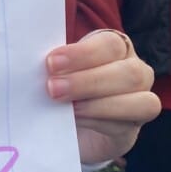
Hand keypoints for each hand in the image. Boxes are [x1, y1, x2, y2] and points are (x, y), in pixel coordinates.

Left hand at [45, 29, 160, 164]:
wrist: (67, 126)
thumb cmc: (61, 88)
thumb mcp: (56, 72)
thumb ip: (53, 66)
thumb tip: (30, 65)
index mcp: (114, 48)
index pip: (110, 44)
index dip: (82, 54)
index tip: (51, 62)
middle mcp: (135, 70)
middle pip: (129, 72)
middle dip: (88, 81)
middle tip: (52, 88)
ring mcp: (140, 100)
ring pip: (140, 100)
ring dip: (98, 104)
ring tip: (67, 109)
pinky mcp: (132, 127)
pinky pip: (126, 124)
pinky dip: (99, 122)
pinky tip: (76, 121)